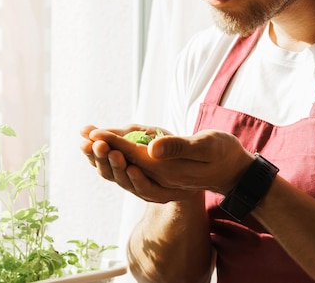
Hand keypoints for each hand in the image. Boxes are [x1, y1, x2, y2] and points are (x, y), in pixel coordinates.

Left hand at [80, 125, 253, 201]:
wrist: (233, 171)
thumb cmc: (223, 153)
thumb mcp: (207, 146)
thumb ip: (179, 147)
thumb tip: (152, 149)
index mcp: (168, 170)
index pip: (134, 155)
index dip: (113, 143)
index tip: (93, 132)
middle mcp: (159, 179)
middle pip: (123, 167)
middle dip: (102, 151)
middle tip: (82, 137)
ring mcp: (158, 181)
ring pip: (124, 172)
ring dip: (105, 158)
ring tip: (86, 142)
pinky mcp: (159, 179)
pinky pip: (131, 172)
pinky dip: (116, 161)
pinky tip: (106, 151)